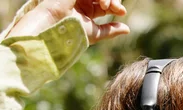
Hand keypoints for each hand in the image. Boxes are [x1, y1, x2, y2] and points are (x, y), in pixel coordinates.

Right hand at [9, 0, 129, 44]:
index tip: (122, 12)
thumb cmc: (71, 34)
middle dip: (113, 0)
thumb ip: (110, 30)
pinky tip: (103, 3)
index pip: (105, 3)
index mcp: (86, 9)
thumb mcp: (94, 32)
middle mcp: (82, 0)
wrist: (55, 31)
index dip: (115, 6)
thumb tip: (127, 29)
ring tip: (108, 7)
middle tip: (118, 9)